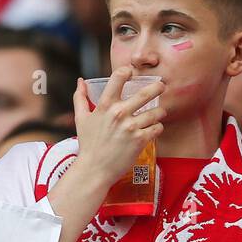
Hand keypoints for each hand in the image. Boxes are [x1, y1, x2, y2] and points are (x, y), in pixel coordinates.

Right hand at [71, 66, 164, 185]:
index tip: (131, 73)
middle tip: (161, 86)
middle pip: (146, 92)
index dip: (127, 71)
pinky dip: (157, 128)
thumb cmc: (88, 144)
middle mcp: (119, 113)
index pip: (118, 77)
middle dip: (157, 87)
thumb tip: (80, 81)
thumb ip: (80, 98)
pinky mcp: (140, 140)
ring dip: (159, 112)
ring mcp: (131, 127)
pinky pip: (158, 128)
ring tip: (157, 114)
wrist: (94, 169)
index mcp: (105, 105)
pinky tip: (152, 129)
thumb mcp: (81, 119)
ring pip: (157, 112)